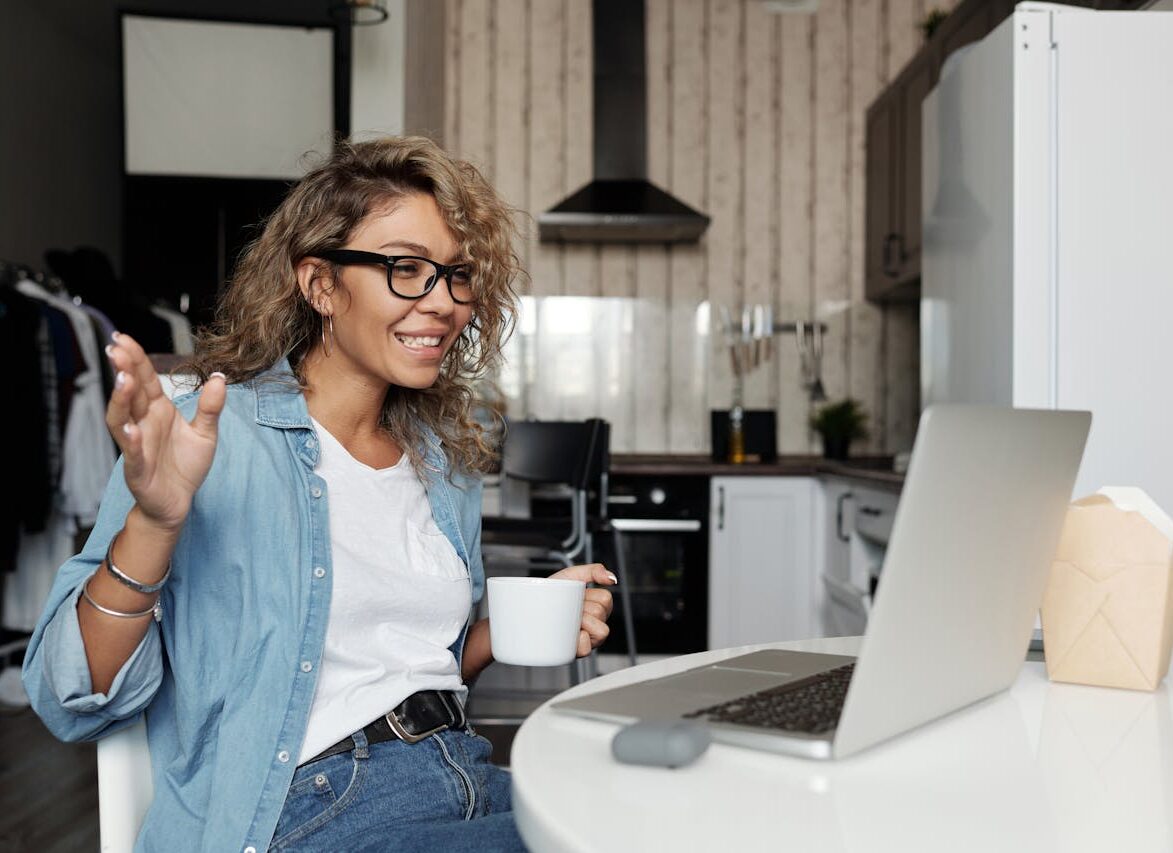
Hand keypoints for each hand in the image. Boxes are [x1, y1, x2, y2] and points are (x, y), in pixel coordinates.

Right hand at [105, 333, 226, 531]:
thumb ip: (211, 407)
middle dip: (123, 370)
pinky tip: (130, 428)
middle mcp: (143, 424)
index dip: (136, 359)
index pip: (144, 380)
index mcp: (157, 411)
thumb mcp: (206, 433)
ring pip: (122, 419)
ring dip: (121, 400)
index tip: (124, 338)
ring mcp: (137, 445)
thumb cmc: (185, 466)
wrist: (179, 502)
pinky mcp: (138, 469)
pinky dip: (130, 440)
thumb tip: (220, 377)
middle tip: (118, 348)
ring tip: (123, 380)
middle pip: (130, 393)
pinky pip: (132, 453)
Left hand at [548, 563, 616, 657]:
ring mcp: (587, 640)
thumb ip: (593, 571)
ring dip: (581, 623)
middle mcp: (595, 624)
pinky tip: (568, 634)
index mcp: (597, 607)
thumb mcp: (570, 576)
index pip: (605, 599)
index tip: (575, 596)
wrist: (526, 607)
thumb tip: (612, 579)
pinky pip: (587, 648)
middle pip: (601, 613)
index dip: (589, 596)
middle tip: (567, 609)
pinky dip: (579, 640)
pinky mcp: (576, 652)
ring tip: (567, 621)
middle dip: (582, 608)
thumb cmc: (549, 593)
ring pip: (600, 631)